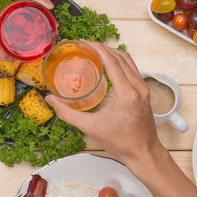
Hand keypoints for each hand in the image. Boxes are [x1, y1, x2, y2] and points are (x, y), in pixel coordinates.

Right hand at [45, 44, 163, 167]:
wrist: (143, 153)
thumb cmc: (122, 144)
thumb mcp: (91, 128)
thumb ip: (68, 113)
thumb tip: (51, 101)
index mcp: (127, 94)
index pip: (112, 61)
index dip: (97, 48)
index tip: (83, 42)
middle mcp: (138, 88)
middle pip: (121, 57)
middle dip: (102, 47)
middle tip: (85, 46)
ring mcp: (144, 89)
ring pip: (129, 61)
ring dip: (112, 53)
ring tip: (94, 52)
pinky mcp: (145, 92)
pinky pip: (132, 70)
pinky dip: (120, 62)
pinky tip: (107, 66)